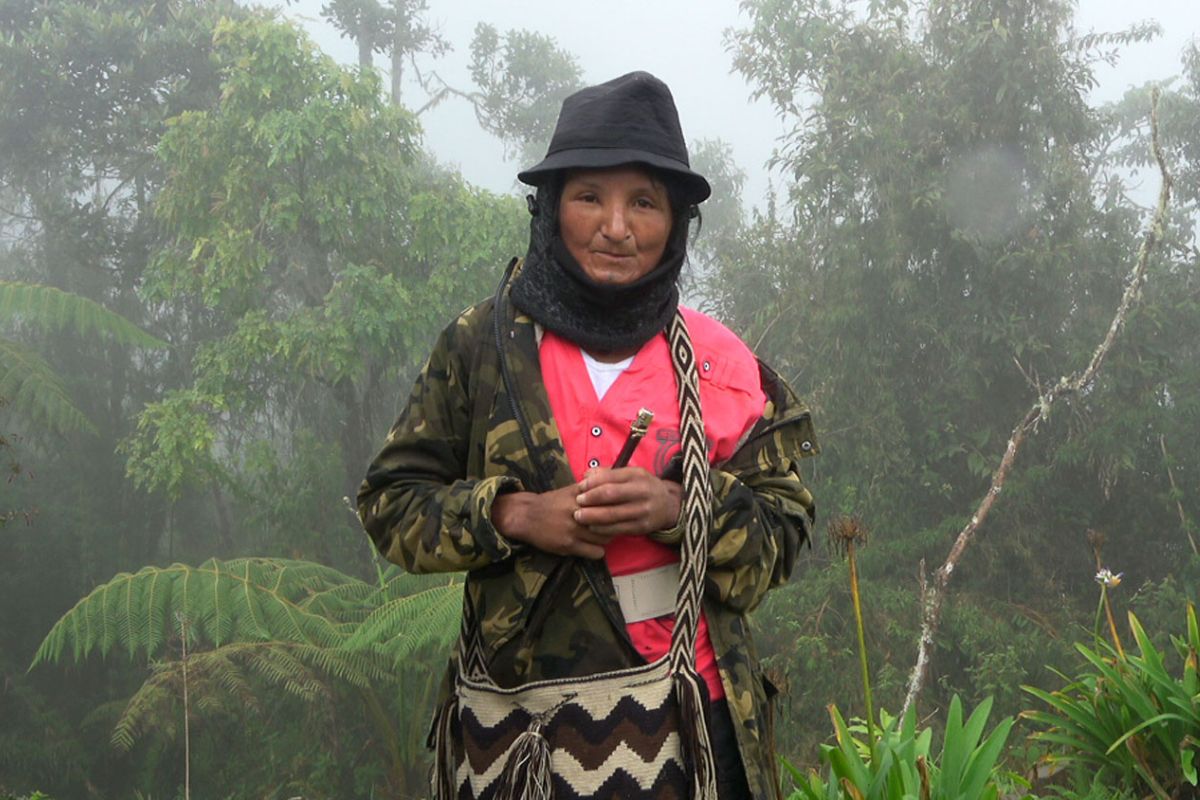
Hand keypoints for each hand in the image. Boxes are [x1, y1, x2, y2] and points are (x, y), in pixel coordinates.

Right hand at [491, 483, 613, 558]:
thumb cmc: (551, 502)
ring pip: (605, 538)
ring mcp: (574, 529)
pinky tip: (591, 547)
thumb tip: (612, 484)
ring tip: (601, 536)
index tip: (618, 510)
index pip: (609, 501)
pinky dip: (597, 551)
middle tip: (612, 526)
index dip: (617, 507)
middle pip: (610, 521)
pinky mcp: (569, 545)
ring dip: (606, 538)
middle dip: (614, 524)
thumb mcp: (570, 490)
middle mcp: (578, 511)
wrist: (526, 516)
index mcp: (580, 496)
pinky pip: (595, 552)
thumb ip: (590, 488)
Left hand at [573, 467, 680, 537]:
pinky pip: (618, 529)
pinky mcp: (642, 527)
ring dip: (592, 516)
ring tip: (579, 517)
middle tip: (577, 503)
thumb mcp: (630, 474)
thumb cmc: (643, 487)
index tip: (579, 488)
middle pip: (610, 495)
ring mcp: (643, 511)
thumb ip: (608, 473)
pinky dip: (602, 529)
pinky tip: (592, 527)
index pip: (609, 478)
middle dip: (590, 499)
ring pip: (613, 515)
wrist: (668, 505)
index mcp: (637, 475)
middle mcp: (642, 492)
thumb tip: (586, 475)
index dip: (591, 483)